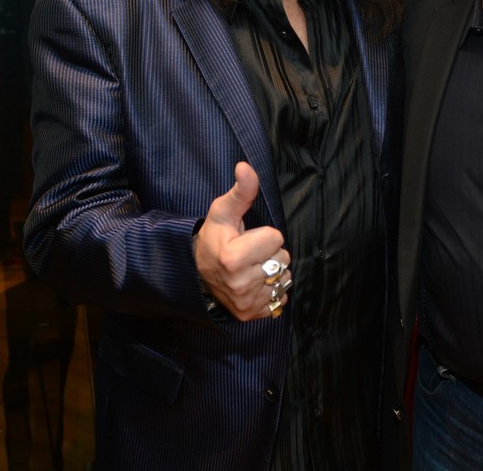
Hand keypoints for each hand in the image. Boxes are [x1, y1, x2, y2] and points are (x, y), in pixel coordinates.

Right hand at [194, 162, 290, 320]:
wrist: (198, 272)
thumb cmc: (214, 238)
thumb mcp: (224, 211)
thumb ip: (241, 191)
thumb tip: (246, 166)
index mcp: (233, 258)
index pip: (277, 238)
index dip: (264, 234)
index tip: (247, 238)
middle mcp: (240, 283)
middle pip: (284, 258)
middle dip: (270, 252)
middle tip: (249, 252)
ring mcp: (246, 302)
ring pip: (284, 278)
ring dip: (273, 271)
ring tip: (252, 267)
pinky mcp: (252, 315)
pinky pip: (281, 298)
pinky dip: (272, 290)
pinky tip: (255, 283)